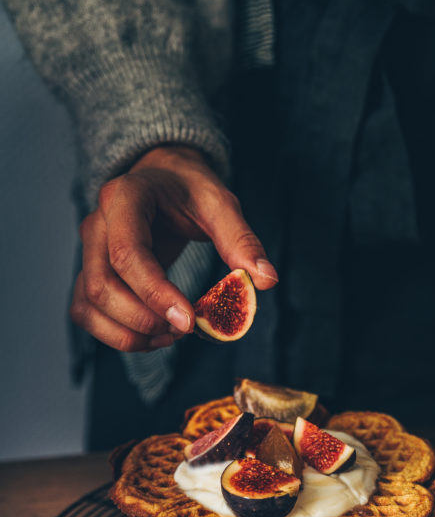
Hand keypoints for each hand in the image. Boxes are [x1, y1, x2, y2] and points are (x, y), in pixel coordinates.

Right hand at [70, 145, 277, 350]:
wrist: (165, 179)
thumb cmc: (190, 190)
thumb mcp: (220, 204)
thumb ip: (241, 240)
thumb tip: (266, 280)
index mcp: (126, 198)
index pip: (128, 253)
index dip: (155, 293)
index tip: (188, 321)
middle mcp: (97, 224)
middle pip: (101, 285)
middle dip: (142, 319)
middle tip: (185, 330)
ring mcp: (89, 250)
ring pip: (88, 303)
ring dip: (126, 333)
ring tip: (171, 337)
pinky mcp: (91, 271)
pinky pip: (86, 311)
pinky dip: (115, 333)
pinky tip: (153, 337)